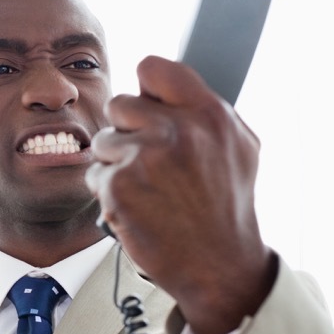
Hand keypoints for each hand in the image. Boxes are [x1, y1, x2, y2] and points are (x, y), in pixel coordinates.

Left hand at [85, 56, 275, 333]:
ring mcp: (145, 158)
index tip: (148, 109)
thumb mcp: (238, 147)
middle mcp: (177, 131)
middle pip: (120, 104)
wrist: (219, 266)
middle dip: (128, 132)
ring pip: (104, 141)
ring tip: (148, 190)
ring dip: (116, 164)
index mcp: (208, 114)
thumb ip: (202, 111)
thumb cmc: (226, 207)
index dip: (146, 89)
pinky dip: (110, 193)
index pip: (154, 68)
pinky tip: (137, 208)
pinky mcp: (119, 187)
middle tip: (151, 163)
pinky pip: (95, 174)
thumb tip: (161, 88)